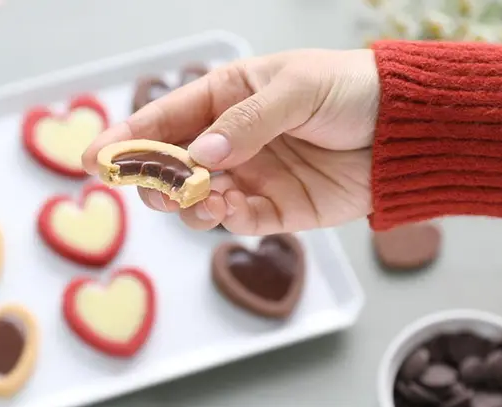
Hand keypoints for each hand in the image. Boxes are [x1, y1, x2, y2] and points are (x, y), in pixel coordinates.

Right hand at [81, 48, 379, 234]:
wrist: (407, 131)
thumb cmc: (351, 90)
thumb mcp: (297, 89)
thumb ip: (247, 123)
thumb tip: (201, 155)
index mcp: (225, 98)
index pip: (164, 119)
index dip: (127, 139)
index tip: (93, 158)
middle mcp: (228, 141)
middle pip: (169, 167)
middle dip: (154, 179)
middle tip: (158, 187)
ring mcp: (248, 177)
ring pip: (195, 201)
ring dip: (187, 205)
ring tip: (199, 201)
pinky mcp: (273, 211)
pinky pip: (235, 222)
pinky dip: (224, 221)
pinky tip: (228, 211)